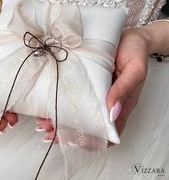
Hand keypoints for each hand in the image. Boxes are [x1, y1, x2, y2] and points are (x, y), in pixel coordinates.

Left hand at [37, 27, 150, 144]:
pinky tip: (48, 102)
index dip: (91, 141)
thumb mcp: (135, 70)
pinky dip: (60, 102)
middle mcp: (106, 101)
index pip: (108, 133)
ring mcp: (96, 92)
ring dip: (60, 120)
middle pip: (88, 125)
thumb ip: (124, 90)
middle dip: (67, 132)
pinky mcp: (88, 81)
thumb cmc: (136, 52)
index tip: (72, 140)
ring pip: (78, 112)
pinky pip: (74, 95)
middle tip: (49, 131)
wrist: (131, 37)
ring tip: (43, 121)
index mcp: (120, 104)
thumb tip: (112, 113)